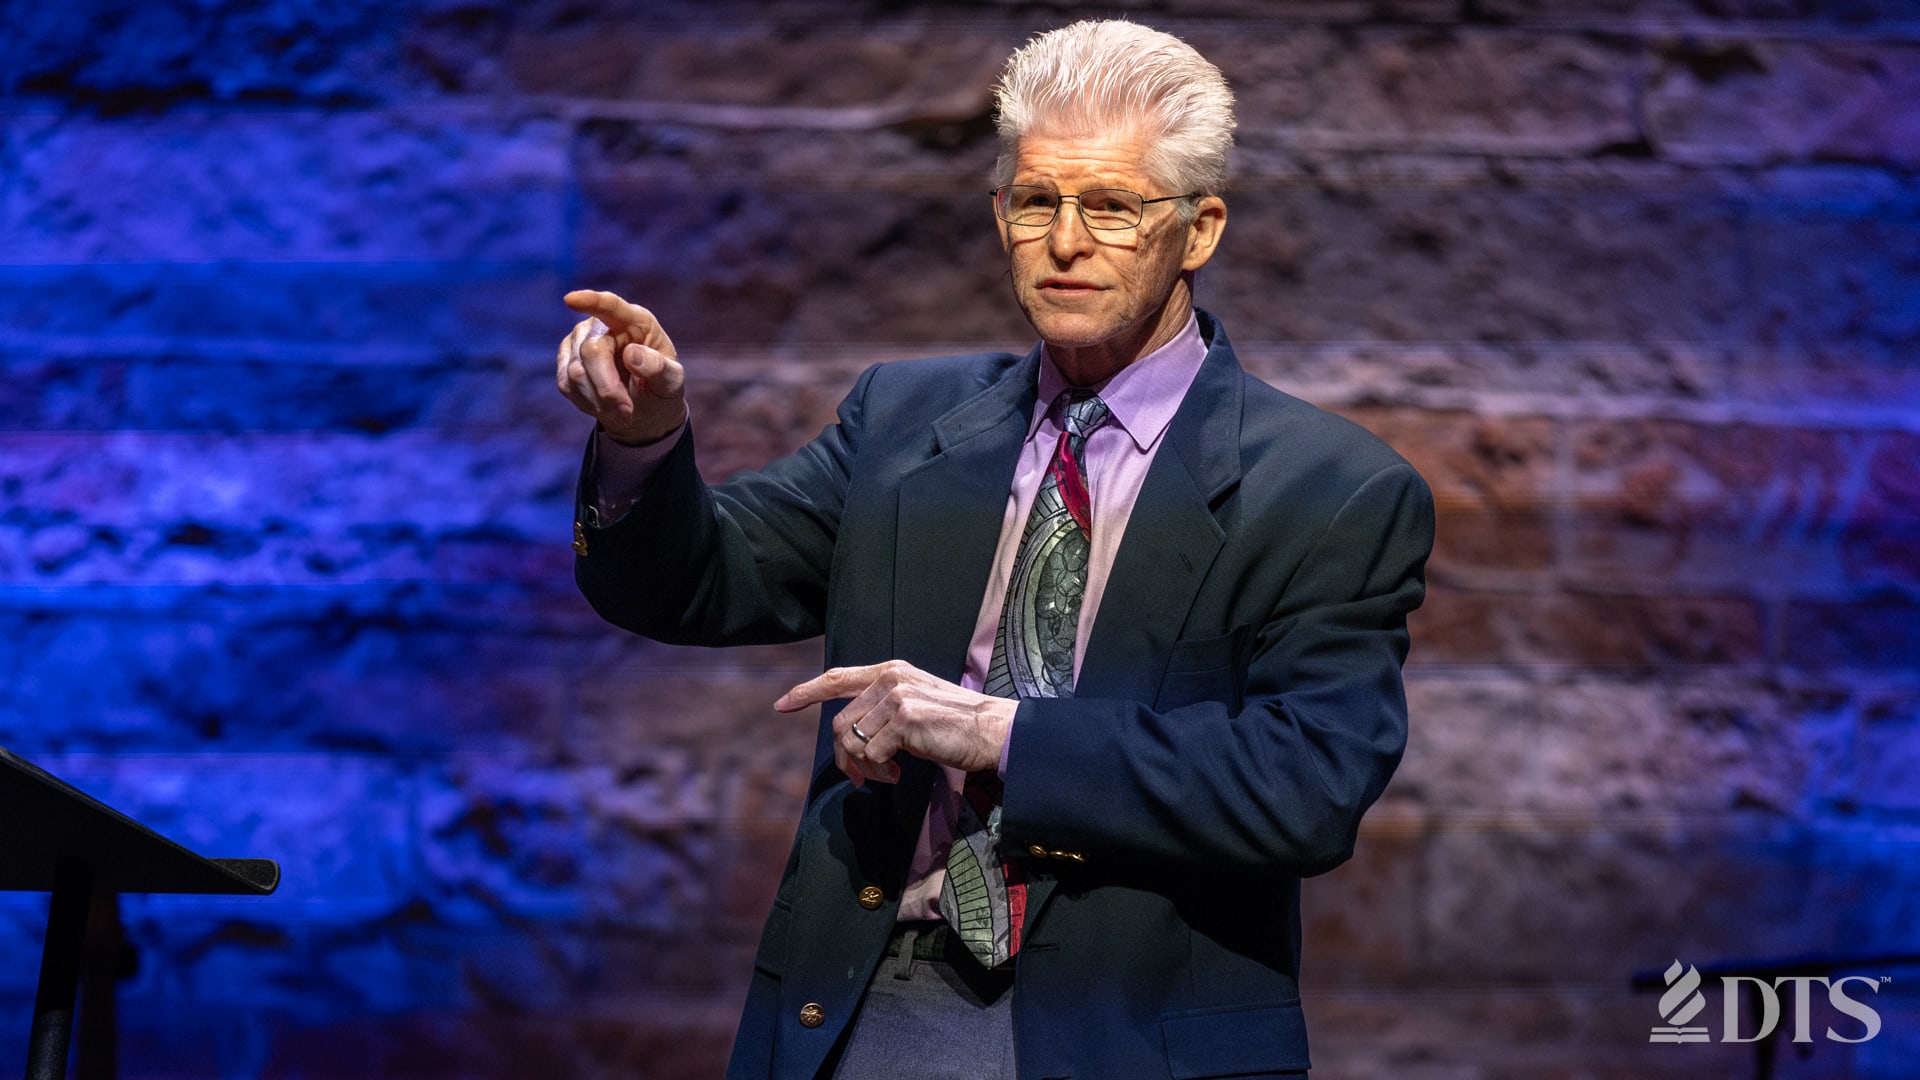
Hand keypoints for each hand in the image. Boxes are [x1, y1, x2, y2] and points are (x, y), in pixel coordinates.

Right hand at [556, 289, 684, 444]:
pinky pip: (566, 383)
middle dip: (608, 388)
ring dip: (600, 400)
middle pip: (591, 351)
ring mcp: (579, 340)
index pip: (612, 306)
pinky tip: (604, 405)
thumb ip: (659, 369)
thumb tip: (632, 354)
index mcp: (635, 321)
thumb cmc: (660, 388)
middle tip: (627, 411)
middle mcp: (602, 325)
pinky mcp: (565, 360)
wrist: (643, 408)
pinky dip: (587, 402)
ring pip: (576, 371)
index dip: (591, 301)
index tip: (572, 300)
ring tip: (621, 409)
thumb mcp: (671, 382)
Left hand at [776, 661, 1017, 785]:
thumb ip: (882, 707)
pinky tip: (899, 774)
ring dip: (865, 768)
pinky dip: (880, 772)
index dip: (806, 692)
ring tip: (886, 776)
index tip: (782, 705)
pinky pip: (872, 754)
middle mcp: (890, 678)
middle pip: (841, 723)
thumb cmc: (955, 723)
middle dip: (845, 757)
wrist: (992, 729)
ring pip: (852, 741)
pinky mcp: (905, 719)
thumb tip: (851, 734)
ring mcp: (897, 697)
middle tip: (861, 778)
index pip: (837, 678)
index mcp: (891, 670)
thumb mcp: (914, 703)